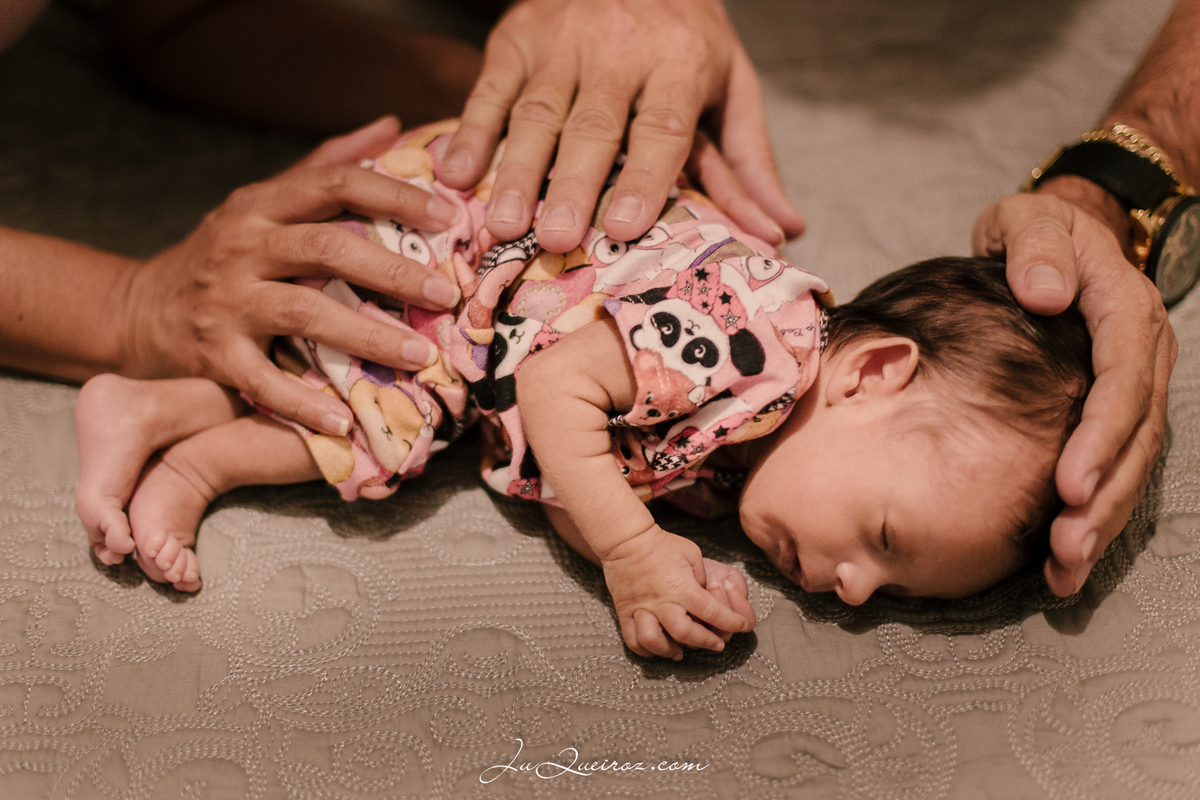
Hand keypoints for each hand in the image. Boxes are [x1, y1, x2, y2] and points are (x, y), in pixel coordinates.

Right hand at [120, 116, 463, 435]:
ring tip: (419, 358)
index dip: (394, 195)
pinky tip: (346, 421)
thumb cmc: (225, 254)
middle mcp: (243, 246)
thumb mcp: (265, 200)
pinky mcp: (213, 354)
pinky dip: (304, 403)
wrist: (140, 310)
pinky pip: (264, 381)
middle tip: (447, 294)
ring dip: (367, 336)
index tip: (450, 216)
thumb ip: (327, 164)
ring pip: (304, 312)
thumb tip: (392, 125)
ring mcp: (226, 301)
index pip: (334, 183)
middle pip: (326, 248)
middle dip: (393, 271)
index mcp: (263, 204)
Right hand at [439, 0, 803, 252]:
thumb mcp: (730, 87)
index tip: (625, 225)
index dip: (643, 175)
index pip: (661, 125)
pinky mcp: (515, 37)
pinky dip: (472, 131)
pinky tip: (457, 173)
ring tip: (504, 224)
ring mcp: (560, 40)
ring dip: (516, 170)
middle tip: (558, 236)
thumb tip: (782, 231)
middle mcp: (618, 46)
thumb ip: (748, 160)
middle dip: (574, 183)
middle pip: (593, 125)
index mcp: (678, 59)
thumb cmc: (685, 40)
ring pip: (536, 111)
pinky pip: (489, 88)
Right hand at [602, 525, 751, 658]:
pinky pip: (632, 640)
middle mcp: (663, 603)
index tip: (740, 626)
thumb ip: (702, 577)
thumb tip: (705, 594)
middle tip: (716, 644)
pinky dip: (644, 650)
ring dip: (669, 652)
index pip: (713, 613)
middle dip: (706, 643)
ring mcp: (642, 610)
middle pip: (687, 635)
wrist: (626, 540)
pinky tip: (656, 648)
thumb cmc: (662, 545)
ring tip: (679, 653)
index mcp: (683, 588)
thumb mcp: (692, 553)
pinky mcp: (625, 612)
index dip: (731, 623)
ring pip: (655, 642)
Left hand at [973, 187, 1176, 595]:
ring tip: (1065, 570)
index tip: (1069, 483)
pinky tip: (1064, 564)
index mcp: (1124, 307)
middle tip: (1067, 549)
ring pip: (1133, 461)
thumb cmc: (1034, 231)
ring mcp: (1136, 384)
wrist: (1056, 236)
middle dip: (1105, 497)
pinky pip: (1116, 466)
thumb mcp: (1028, 217)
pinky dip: (1094, 515)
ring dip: (1103, 520)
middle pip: (1137, 435)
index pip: (1123, 377)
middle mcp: (1142, 352)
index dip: (1101, 433)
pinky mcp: (1117, 410)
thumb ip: (1036, 245)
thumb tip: (1046, 291)